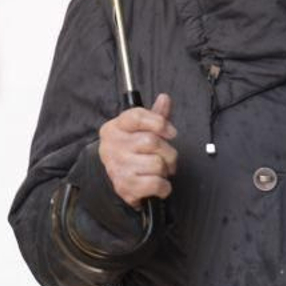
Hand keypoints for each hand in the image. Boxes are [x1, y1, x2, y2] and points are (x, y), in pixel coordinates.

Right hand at [98, 92, 177, 208]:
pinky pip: (156, 184)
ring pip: (157, 164)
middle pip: (152, 141)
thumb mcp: (140, 129)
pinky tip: (158, 183)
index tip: (171, 132)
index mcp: (116, 127)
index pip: (138, 116)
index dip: (159, 123)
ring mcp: (118, 167)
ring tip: (158, 170)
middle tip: (167, 157)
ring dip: (165, 170)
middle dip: (168, 152)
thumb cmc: (131, 150)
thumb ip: (155, 114)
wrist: (117, 177)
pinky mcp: (125, 186)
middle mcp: (113, 145)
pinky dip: (164, 186)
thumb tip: (165, 98)